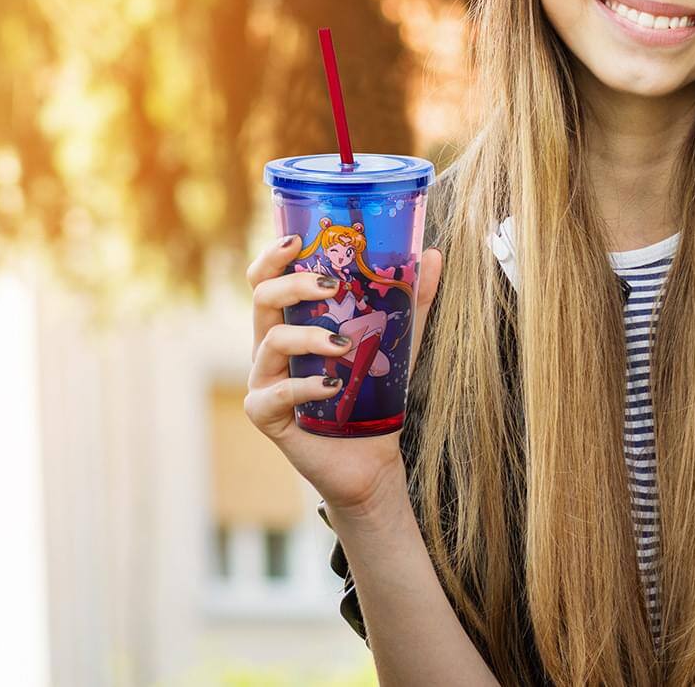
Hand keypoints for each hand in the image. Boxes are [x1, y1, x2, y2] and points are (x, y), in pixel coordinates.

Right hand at [242, 233, 444, 520]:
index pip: (267, 280)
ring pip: (271, 342)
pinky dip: (305, 386)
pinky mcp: (266, 415)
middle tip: (331, 286)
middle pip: (262, 299)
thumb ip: (412, 299)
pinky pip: (275, 393)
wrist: (371, 455)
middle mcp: (270, 347)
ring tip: (346, 346)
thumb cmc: (373, 393)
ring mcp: (264, 380)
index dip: (272, 256)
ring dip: (310, 337)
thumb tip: (433, 254)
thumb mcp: (398, 339)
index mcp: (292, 322)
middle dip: (293, 285)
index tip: (296, 239)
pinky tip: (332, 386)